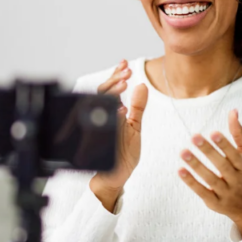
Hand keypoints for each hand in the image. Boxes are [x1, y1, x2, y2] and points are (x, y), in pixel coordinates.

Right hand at [91, 60, 147, 211]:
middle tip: (127, 71)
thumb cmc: (122, 153)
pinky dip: (110, 117)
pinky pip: (100, 126)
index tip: (125, 63)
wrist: (114, 177)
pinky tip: (121, 109)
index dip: (116, 75)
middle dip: (114, 80)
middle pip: (102, 93)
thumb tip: (143, 86)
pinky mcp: (99, 141)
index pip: (110, 89)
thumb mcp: (134, 127)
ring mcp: (99, 128)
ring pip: (99, 104)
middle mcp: (102, 118)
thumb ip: (138, 107)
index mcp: (110, 113)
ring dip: (112, 92)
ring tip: (125, 82)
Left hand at [177, 109, 241, 236]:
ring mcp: (225, 193)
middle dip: (208, 151)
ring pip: (210, 179)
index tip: (213, 132)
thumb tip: (233, 111)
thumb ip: (239, 133)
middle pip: (222, 166)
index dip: (225, 144)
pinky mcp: (215, 203)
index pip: (234, 155)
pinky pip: (202, 192)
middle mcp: (236, 180)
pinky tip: (180, 170)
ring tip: (183, 151)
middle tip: (194, 136)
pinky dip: (191, 182)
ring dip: (196, 165)